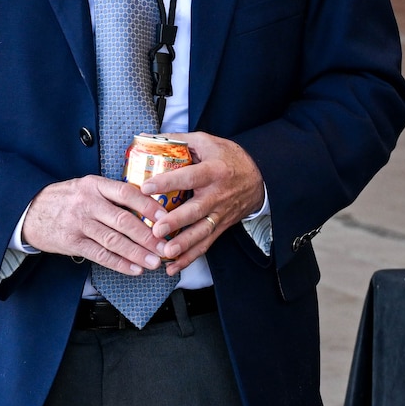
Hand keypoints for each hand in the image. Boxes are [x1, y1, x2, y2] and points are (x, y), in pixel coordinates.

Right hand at [21, 175, 169, 273]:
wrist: (30, 211)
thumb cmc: (66, 199)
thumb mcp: (86, 187)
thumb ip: (112, 194)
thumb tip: (148, 205)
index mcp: (94, 185)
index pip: (127, 193)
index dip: (148, 206)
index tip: (165, 217)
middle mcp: (87, 203)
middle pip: (123, 220)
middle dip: (148, 236)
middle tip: (165, 246)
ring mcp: (79, 224)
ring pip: (114, 241)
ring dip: (137, 253)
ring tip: (154, 262)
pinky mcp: (72, 242)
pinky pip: (100, 255)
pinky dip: (119, 264)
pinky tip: (134, 269)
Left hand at [140, 132, 265, 273]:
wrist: (258, 177)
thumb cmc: (227, 157)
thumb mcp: (206, 141)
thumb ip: (177, 140)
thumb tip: (145, 139)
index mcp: (213, 171)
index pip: (189, 177)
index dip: (168, 182)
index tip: (146, 187)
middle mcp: (217, 195)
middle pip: (196, 210)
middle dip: (176, 222)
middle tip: (156, 230)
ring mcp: (220, 213)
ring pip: (202, 232)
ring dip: (184, 245)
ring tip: (165, 252)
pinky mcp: (221, 227)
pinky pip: (206, 244)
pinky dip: (190, 257)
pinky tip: (173, 266)